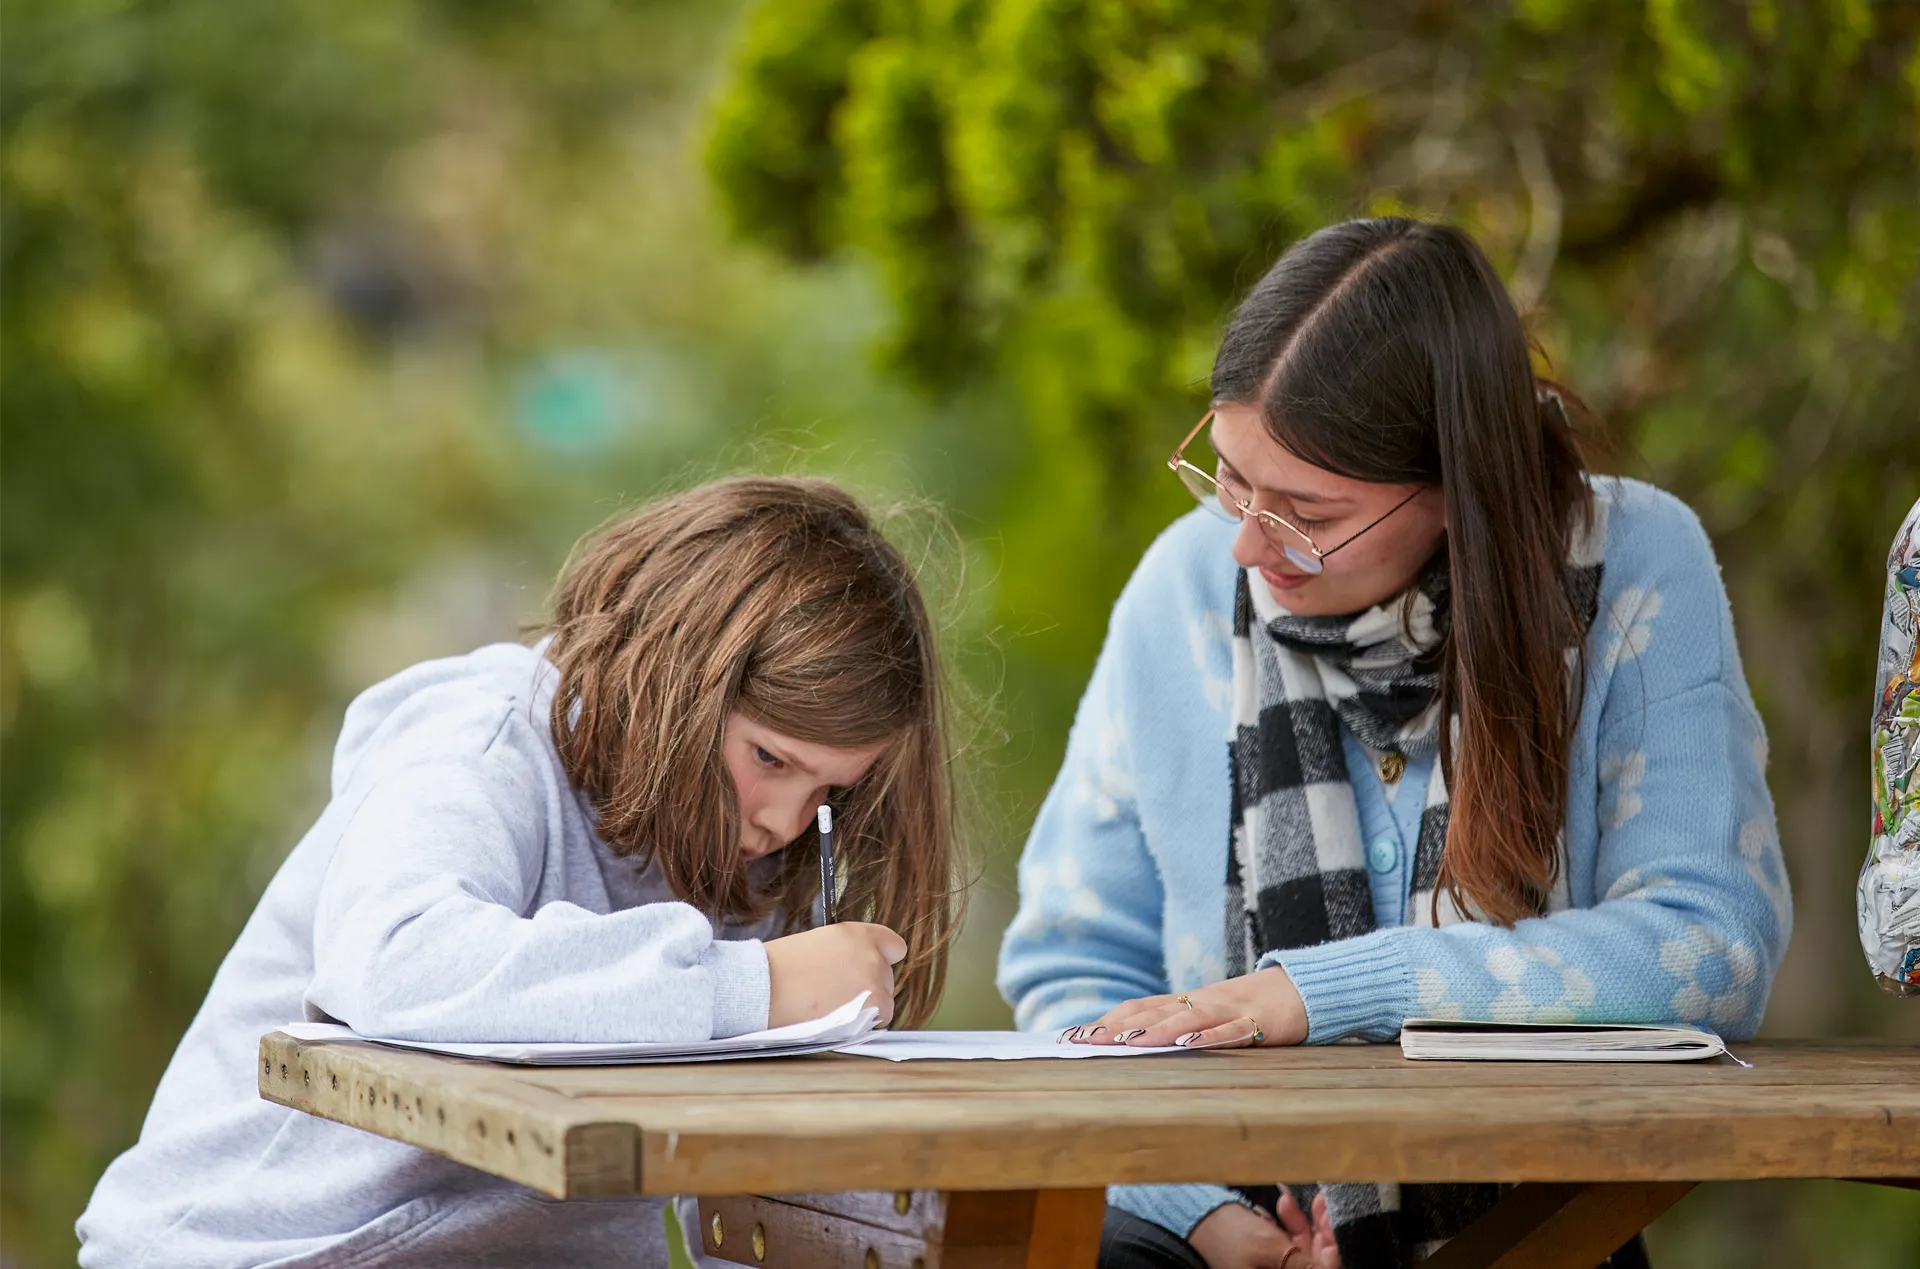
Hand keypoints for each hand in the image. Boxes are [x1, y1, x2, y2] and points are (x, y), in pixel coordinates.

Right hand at [764, 922, 905, 1027]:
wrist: (767, 987)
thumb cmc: (783, 966)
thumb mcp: (821, 943)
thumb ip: (847, 954)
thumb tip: (856, 969)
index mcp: (860, 934)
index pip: (894, 947)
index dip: (881, 960)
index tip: (867, 971)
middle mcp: (873, 955)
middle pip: (886, 977)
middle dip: (868, 987)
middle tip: (838, 994)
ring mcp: (876, 982)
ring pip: (885, 1001)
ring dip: (867, 1007)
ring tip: (834, 1009)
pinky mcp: (874, 1007)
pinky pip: (879, 1020)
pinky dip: (862, 1024)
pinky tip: (839, 1020)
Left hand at [1065, 967, 1306, 1047]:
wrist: (1301, 989)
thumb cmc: (1247, 1009)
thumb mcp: (1206, 1018)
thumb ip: (1173, 1028)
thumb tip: (1129, 1045)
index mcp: (1185, 1003)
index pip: (1137, 1008)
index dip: (1104, 1021)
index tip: (1070, 1036)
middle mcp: (1200, 1003)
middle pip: (1152, 1012)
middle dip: (1116, 1027)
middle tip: (1083, 1040)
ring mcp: (1228, 1011)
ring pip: (1187, 1019)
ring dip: (1156, 1030)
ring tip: (1128, 1040)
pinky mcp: (1258, 1022)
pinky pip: (1232, 1031)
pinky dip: (1210, 1037)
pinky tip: (1191, 1043)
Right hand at [1188, 1194, 1339, 1268]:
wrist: (1193, 1219)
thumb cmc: (1230, 1237)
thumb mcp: (1272, 1250)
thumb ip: (1306, 1264)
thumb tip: (1333, 1267)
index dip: (1332, 1253)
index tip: (1335, 1223)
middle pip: (1314, 1261)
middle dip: (1323, 1233)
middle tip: (1325, 1204)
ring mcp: (1275, 1267)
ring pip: (1305, 1251)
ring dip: (1308, 1224)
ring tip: (1308, 1199)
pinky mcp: (1269, 1257)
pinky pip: (1290, 1243)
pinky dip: (1291, 1224)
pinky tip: (1285, 1204)